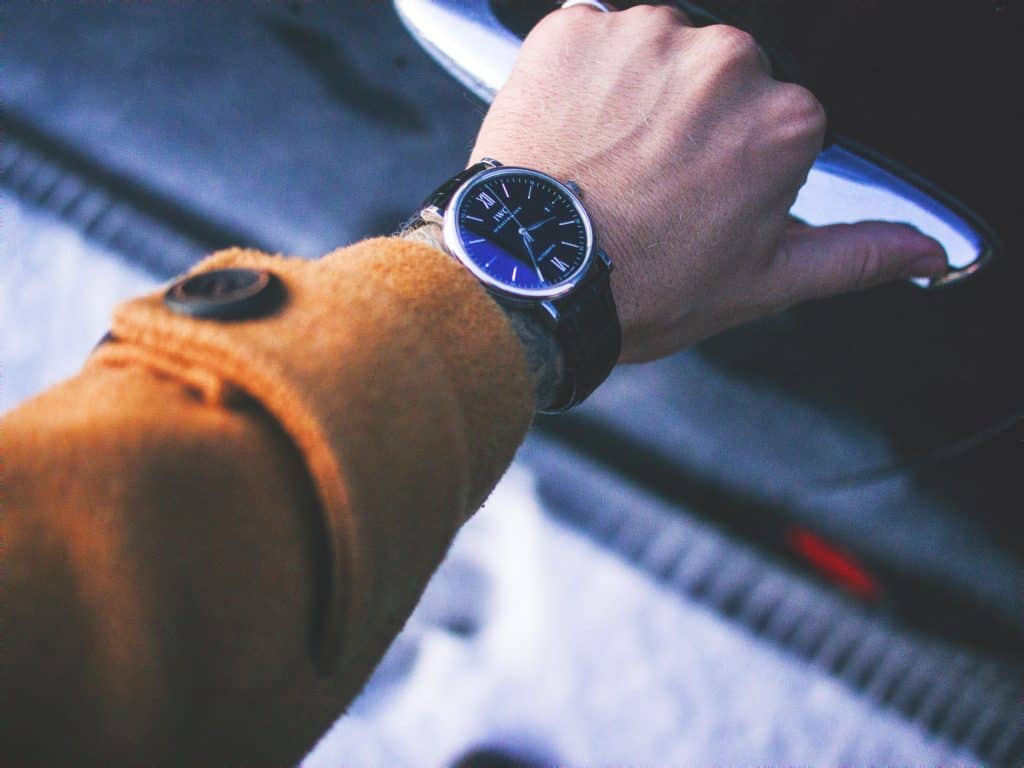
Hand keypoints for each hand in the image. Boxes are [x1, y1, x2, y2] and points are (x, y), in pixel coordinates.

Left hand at [471, 5, 946, 361]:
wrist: (531, 277)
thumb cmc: (640, 285)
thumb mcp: (761, 284)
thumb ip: (851, 255)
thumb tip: (920, 251)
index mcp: (782, 119)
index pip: (774, 117)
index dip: (734, 160)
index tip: (700, 193)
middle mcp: (725, 61)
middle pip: (719, 78)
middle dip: (691, 122)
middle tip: (648, 181)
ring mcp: (646, 36)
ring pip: (656, 54)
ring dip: (636, 96)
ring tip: (605, 161)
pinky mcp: (577, 27)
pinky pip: (591, 38)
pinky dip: (582, 78)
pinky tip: (573, 132)